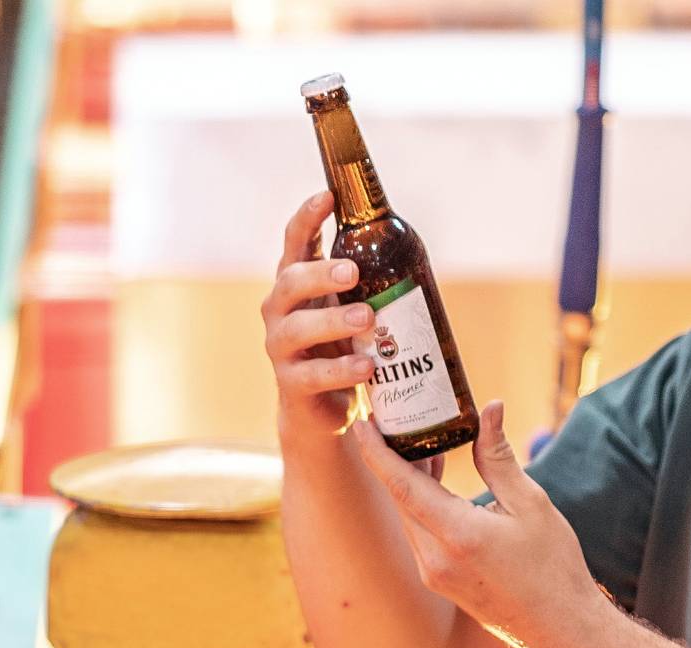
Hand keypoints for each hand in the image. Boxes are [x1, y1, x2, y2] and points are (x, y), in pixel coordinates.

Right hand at [260, 191, 375, 440]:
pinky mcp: (292, 384)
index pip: (295, 243)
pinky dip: (340, 370)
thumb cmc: (340, 342)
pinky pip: (312, 375)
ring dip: (333, 321)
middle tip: (353, 271)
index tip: (327, 196)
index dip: (306, 218)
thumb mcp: (350, 303)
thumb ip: (365, 278)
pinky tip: (365, 366)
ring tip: (367, 319)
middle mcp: (281, 310)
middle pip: (290, 282)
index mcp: (297, 283)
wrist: (322, 407)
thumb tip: (409, 243)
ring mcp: (281, 347)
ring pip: (298, 328)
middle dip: (320, 274)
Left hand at [349, 400, 597, 647]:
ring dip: (409, 480)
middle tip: (398, 418)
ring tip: (421, 441)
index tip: (363, 422)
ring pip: (408, 516)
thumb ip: (499, 457)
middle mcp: (434, 559)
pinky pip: (419, 533)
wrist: (559, 627)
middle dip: (394, 457)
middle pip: (400, 497)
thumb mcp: (531, 504)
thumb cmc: (552, 567)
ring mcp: (433, 574)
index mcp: (457, 536)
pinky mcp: (438, 581)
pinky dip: (421, 503)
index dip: (377, 451)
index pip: (401, 485)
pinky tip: (435, 479)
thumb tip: (488, 410)